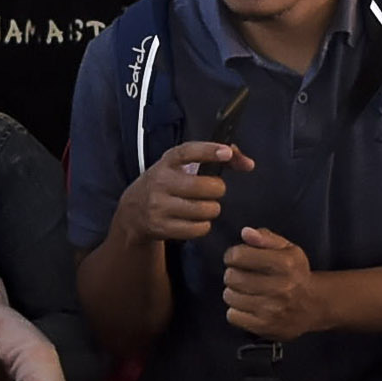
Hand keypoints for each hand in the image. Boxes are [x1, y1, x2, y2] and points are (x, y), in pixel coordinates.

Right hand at [114, 138, 243, 246]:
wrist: (133, 211)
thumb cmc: (168, 183)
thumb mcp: (182, 165)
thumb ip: (217, 158)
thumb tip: (249, 164)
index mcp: (167, 162)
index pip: (188, 152)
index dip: (209, 151)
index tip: (226, 153)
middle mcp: (161, 181)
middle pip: (204, 187)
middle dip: (217, 190)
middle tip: (213, 191)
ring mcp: (159, 206)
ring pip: (204, 210)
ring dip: (211, 209)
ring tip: (204, 207)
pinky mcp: (161, 227)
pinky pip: (198, 229)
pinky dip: (203, 226)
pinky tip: (196, 220)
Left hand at [220, 225, 329, 340]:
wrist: (314, 305)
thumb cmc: (295, 273)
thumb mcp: (287, 249)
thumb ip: (266, 238)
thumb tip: (245, 233)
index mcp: (284, 264)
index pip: (238, 256)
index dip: (232, 255)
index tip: (237, 258)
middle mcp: (280, 287)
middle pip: (231, 277)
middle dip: (232, 274)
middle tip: (241, 276)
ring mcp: (271, 310)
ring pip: (230, 297)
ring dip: (233, 293)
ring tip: (245, 291)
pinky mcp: (264, 327)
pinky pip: (232, 316)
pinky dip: (236, 311)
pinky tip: (247, 306)